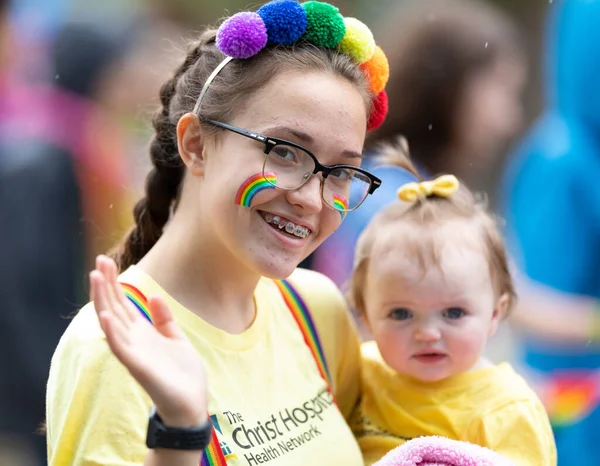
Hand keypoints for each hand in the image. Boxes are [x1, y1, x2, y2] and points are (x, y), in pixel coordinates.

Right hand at [91, 255, 207, 426]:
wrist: (191, 403)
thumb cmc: (182, 374)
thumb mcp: (176, 339)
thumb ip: (164, 319)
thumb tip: (154, 296)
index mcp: (142, 332)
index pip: (122, 302)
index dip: (114, 282)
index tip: (105, 261)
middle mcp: (133, 340)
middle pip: (114, 307)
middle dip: (106, 285)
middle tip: (98, 261)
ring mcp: (134, 353)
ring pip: (112, 323)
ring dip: (103, 301)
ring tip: (96, 278)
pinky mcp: (138, 367)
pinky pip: (121, 348)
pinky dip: (112, 332)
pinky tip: (106, 316)